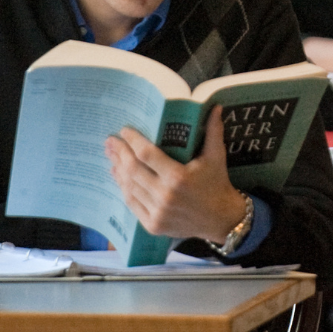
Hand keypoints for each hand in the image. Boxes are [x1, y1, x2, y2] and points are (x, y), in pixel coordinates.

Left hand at [105, 105, 245, 242]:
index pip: (146, 154)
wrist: (222, 219)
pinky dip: (124, 189)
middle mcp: (165, 195)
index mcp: (178, 177)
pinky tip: (119, 178)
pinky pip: (132, 204)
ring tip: (112, 157)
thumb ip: (213, 131)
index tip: (124, 131)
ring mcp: (157, 212)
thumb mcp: (217, 156)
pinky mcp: (153, 225)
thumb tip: (215, 106)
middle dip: (119, 153)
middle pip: (133, 170)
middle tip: (110, 141)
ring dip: (118, 170)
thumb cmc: (218, 184)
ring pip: (129, 187)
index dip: (132, 141)